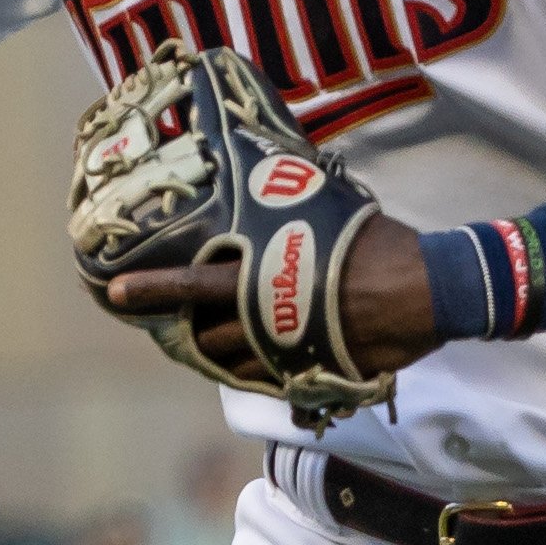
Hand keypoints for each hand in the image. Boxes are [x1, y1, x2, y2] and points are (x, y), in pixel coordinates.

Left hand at [92, 215, 443, 380]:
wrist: (431, 289)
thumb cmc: (381, 244)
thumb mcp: (329, 213)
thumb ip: (293, 206)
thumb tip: (273, 164)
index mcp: (266, 276)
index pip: (194, 285)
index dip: (153, 289)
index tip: (114, 292)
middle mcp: (268, 318)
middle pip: (207, 334)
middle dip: (187, 332)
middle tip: (174, 323)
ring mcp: (288, 352)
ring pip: (234, 362)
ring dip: (223, 354)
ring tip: (219, 340)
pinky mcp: (312, 374)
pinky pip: (271, 380)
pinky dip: (259, 372)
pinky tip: (259, 361)